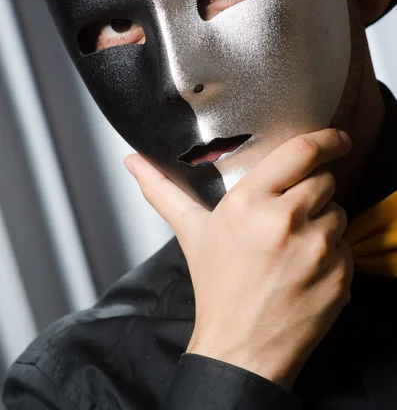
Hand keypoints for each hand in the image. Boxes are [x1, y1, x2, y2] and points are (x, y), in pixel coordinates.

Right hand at [124, 129, 353, 390]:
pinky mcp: (340, 275)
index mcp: (250, 202)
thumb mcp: (191, 231)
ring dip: (322, 224)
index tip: (336, 139)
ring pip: (337, 214)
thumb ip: (162, 190)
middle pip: (324, 181)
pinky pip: (347, 247)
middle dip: (312, 192)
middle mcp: (286, 220)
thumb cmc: (217, 288)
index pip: (302, 151)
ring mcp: (317, 249)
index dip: (326, 139)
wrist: (241, 348)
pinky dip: (332, 254)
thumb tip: (133, 162)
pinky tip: (305, 270)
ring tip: (292, 249)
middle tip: (287, 217)